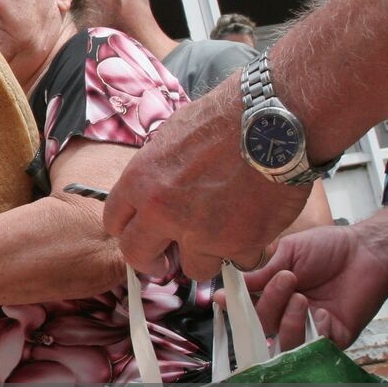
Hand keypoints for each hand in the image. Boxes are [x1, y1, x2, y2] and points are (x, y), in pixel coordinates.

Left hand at [103, 81, 310, 276]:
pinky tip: (257, 224)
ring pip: (194, 269)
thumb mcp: (172, 135)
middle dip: (153, 261)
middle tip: (166, 260)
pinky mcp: (238, 244)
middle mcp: (162, 212)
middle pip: (139, 256)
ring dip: (209, 256)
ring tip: (226, 231)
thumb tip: (154, 186)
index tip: (141, 235)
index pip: (114, 221)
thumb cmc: (226, 117)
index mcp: (141, 181)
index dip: (128, 230)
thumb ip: (158, 171)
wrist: (273, 119)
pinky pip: (240, 262)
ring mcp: (200, 233)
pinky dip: (249, 248)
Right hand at [231, 223, 387, 351]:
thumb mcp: (288, 253)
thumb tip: (227, 286)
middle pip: (262, 326)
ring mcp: (309, 328)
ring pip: (284, 342)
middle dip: (269, 305)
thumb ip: (261, 273)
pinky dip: (313, 331)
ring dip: (287, 321)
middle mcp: (286, 313)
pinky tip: (323, 313)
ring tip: (302, 298)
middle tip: (287, 279)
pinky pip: (313, 348)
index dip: (234, 307)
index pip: (246, 307)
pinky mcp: (333, 338)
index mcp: (273, 293)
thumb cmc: (328, 247)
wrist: (367, 252)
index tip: (224, 298)